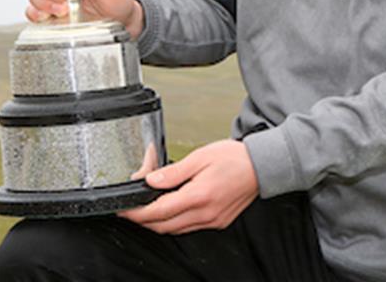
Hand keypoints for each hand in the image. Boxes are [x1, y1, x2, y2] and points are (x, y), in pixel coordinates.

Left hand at [117, 140, 258, 233]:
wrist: (262, 166)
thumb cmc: (234, 158)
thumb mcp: (200, 157)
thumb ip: (173, 172)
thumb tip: (150, 181)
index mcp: (198, 196)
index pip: (157, 212)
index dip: (136, 213)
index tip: (123, 209)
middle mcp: (205, 214)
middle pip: (163, 226)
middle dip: (142, 220)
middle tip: (131, 209)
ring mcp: (212, 221)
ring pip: (174, 230)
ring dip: (157, 223)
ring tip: (147, 208)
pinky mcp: (217, 222)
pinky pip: (188, 228)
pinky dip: (174, 223)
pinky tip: (171, 210)